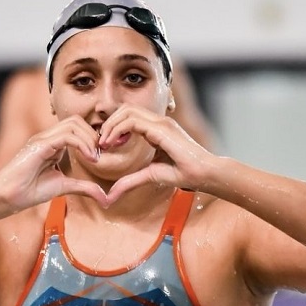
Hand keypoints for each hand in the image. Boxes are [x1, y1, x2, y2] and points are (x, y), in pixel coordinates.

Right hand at [0, 116, 107, 208]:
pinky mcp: (40, 144)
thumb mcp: (64, 187)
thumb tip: (105, 199)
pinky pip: (67, 136)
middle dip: (93, 135)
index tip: (100, 156)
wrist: (9, 197)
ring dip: (89, 139)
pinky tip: (89, 159)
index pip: (77, 127)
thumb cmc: (31, 191)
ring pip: (73, 124)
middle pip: (77, 121)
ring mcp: (43, 138)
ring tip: (94, 158)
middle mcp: (48, 137)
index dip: (92, 138)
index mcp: (53, 143)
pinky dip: (82, 145)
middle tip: (100, 155)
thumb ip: (84, 187)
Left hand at [99, 106, 214, 203]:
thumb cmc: (183, 174)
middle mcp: (158, 121)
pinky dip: (118, 130)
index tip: (105, 146)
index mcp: (156, 128)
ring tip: (105, 143)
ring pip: (127, 111)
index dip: (113, 127)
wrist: (204, 174)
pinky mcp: (161, 128)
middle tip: (101, 143)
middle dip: (109, 123)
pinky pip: (132, 121)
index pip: (129, 116)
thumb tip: (110, 196)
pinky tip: (113, 144)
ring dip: (111, 125)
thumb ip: (130, 181)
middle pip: (125, 109)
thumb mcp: (149, 176)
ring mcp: (160, 122)